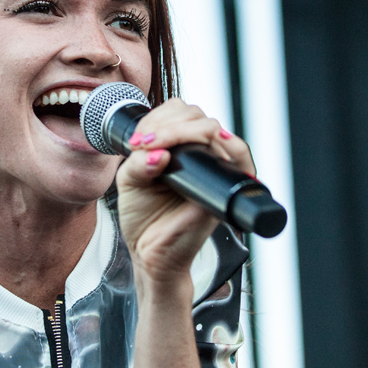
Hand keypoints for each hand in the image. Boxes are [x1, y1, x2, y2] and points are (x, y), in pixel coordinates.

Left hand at [114, 100, 255, 285]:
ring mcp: (214, 169)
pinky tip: (199, 147)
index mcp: (178, 149)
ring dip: (181, 130)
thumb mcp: (130, 182)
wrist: (151, 254)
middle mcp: (199, 155)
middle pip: (196, 115)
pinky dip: (223, 144)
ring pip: (212, 128)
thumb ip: (138, 162)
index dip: (157, 118)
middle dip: (167, 123)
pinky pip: (237, 157)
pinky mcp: (225, 187)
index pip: (178, 113)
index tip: (137, 140)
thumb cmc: (144, 219)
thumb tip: (159, 153)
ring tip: (154, 146)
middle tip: (144, 143)